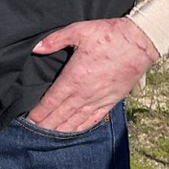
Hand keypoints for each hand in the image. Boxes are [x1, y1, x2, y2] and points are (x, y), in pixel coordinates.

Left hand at [28, 17, 158, 132]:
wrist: (139, 42)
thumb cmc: (108, 35)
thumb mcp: (78, 31)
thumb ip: (55, 40)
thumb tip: (36, 47)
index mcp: (74, 77)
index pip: (51, 101)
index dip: (39, 112)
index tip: (29, 120)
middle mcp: (85, 93)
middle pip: (61, 114)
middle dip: (46, 124)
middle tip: (33, 132)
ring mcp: (99, 99)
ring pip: (76, 120)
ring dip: (62, 129)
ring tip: (48, 137)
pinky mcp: (111, 101)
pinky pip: (94, 119)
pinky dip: (82, 127)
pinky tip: (74, 131)